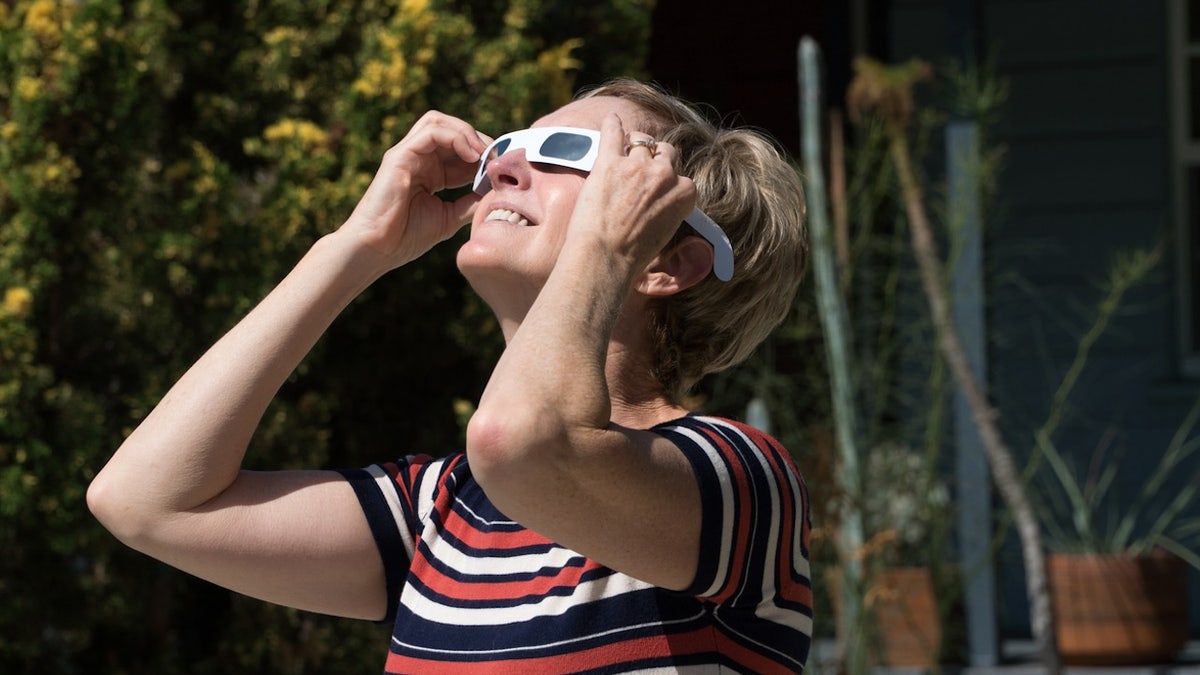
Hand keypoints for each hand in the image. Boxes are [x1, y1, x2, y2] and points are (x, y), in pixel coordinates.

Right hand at [342, 111, 490, 268]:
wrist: (377, 249)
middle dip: (478, 138)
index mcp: (431, 172)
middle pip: (451, 129)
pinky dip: (456, 137)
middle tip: (497, 156)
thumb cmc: (406, 237)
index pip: (460, 150)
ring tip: (484, 153)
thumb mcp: (449, 218)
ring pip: (439, 122)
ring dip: (467, 132)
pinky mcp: (399, 156)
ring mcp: (407, 154)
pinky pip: (431, 132)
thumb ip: (470, 204)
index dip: (484, 154)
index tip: (503, 166)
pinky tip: (471, 156)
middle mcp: (419, 159)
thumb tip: (496, 193)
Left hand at [565, 113, 695, 276]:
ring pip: (641, 140)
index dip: (666, 181)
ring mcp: (637, 166)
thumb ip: (668, 208)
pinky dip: (612, 124)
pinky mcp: (610, 162)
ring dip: (633, 144)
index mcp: (685, 194)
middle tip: (639, 172)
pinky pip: (613, 132)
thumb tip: (658, 202)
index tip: (655, 188)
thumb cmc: (632, 255)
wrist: (605, 257)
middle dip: (654, 160)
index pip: (681, 176)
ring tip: (623, 150)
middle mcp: (665, 175)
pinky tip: (611, 120)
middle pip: (665, 152)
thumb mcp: (665, 232)